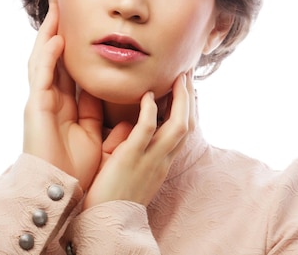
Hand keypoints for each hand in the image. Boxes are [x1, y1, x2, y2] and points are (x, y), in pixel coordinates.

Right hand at [23, 3, 102, 190]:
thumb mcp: (99, 135)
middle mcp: (52, 100)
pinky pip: (41, 77)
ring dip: (49, 35)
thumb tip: (133, 102)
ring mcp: (41, 102)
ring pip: (44, 60)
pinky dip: (48, 57)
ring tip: (57, 11)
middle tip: (65, 6)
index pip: (71, 69)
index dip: (77, 49)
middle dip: (59, 33)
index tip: (87, 28)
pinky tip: (56, 39)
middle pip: (54, 58)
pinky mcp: (35, 109)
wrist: (62, 191)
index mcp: (67, 106)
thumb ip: (107, 116)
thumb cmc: (78, 168)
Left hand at [82, 71, 195, 208]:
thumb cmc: (115, 196)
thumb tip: (131, 128)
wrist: (107, 223)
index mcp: (163, 162)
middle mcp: (163, 159)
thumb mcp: (134, 170)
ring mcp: (150, 159)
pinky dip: (150, 111)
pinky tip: (148, 96)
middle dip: (190, 98)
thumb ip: (137, 148)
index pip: (184, 131)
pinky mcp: (131, 158)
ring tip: (178, 78)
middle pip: (188, 124)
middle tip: (187, 75)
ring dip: (180, 99)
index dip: (189, 108)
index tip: (187, 89)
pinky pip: (146, 131)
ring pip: (177, 125)